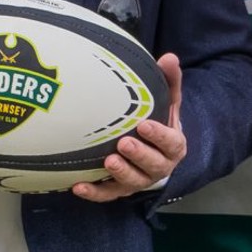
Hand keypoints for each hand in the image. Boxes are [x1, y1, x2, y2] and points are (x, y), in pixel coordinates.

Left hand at [73, 54, 186, 201]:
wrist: (153, 150)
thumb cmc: (157, 120)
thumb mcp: (166, 101)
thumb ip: (169, 81)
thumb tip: (170, 57)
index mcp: (173, 146)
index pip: (171, 143)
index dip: (159, 136)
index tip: (144, 124)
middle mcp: (159, 166)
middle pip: (154, 166)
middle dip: (139, 155)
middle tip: (123, 142)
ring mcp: (139, 180)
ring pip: (133, 182)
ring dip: (121, 173)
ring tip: (108, 161)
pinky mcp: (119, 189)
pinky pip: (107, 194)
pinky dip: (94, 192)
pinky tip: (78, 186)